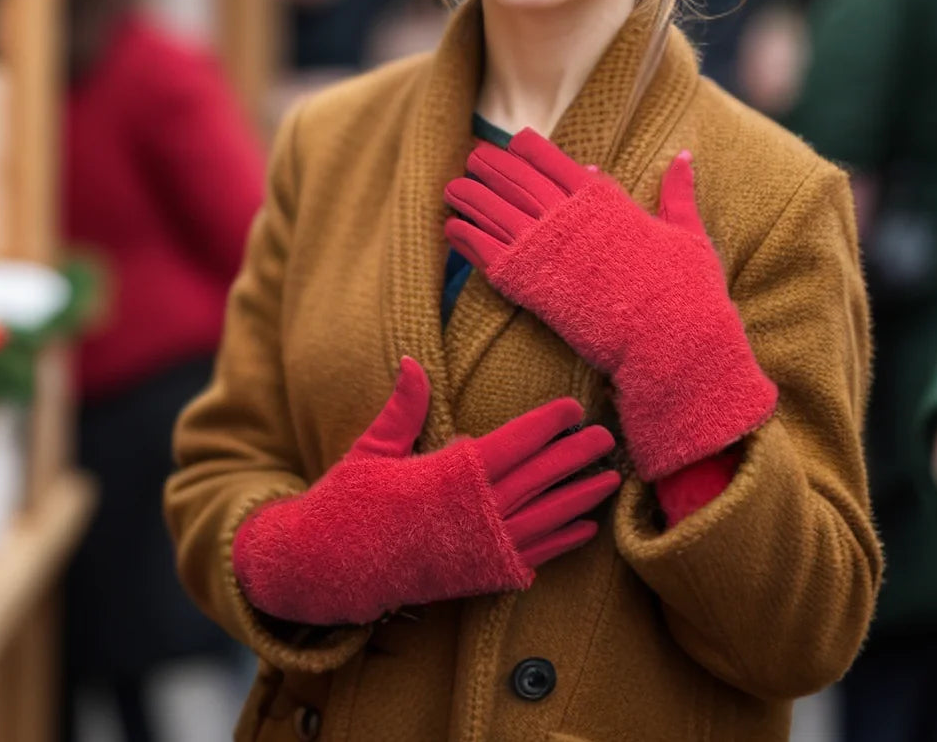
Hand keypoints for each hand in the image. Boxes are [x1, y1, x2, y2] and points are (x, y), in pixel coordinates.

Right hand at [232, 357, 619, 624]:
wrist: (326, 570)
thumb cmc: (347, 504)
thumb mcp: (371, 449)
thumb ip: (402, 407)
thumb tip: (411, 360)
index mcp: (446, 476)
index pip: (511, 444)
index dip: (545, 425)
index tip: (572, 408)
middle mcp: (470, 513)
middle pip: (537, 479)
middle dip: (575, 457)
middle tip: (607, 438)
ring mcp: (477, 549)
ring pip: (543, 520)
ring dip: (579, 499)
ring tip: (610, 481)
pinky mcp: (477, 575)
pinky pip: (530, 556)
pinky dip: (560, 543)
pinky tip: (584, 529)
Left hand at [444, 130, 776, 479]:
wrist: (670, 339)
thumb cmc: (685, 289)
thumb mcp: (687, 232)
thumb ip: (678, 193)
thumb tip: (686, 156)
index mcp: (602, 199)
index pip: (554, 160)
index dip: (529, 149)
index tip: (513, 142)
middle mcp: (568, 217)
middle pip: (517, 179)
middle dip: (492, 165)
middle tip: (474, 158)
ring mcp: (546, 249)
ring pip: (495, 210)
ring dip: (470, 197)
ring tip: (452, 188)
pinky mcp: (530, 284)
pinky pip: (487, 252)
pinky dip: (466, 237)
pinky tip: (451, 228)